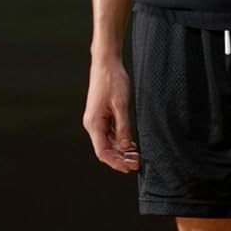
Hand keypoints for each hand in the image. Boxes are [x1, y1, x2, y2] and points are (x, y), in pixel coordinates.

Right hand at [84, 57, 140, 171]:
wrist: (106, 63)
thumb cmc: (113, 81)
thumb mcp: (121, 105)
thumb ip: (123, 127)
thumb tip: (124, 146)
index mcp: (94, 123)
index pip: (102, 152)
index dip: (116, 162)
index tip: (130, 167)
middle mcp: (92, 124)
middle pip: (105, 150)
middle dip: (120, 159)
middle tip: (137, 163)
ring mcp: (96, 121)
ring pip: (107, 143)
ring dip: (121, 151)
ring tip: (136, 156)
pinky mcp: (101, 116)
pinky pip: (109, 134)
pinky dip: (119, 142)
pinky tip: (131, 144)